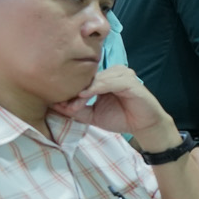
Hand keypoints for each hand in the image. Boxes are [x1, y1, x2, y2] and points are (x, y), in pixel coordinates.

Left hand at [50, 67, 174, 147]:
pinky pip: (110, 82)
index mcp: (104, 78)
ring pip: (97, 79)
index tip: (56, 103)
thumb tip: (55, 105)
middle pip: (89, 78)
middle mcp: (113, 72)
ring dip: (84, 91)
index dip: (70, 91)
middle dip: (75, 92)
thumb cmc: (121, 118)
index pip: (83, 80)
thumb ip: (77, 109)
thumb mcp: (93, 115)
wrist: (143, 126)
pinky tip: (85, 95)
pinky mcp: (130, 81)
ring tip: (74, 105)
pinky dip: (96, 88)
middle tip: (63, 105)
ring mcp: (122, 75)